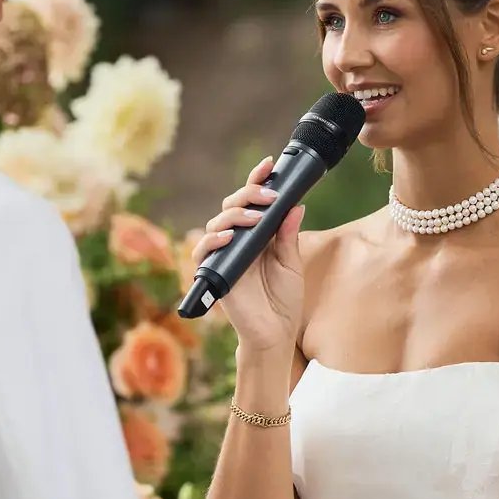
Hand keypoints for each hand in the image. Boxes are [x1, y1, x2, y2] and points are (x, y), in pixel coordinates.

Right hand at [191, 156, 305, 353]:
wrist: (275, 334)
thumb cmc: (283, 301)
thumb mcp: (291, 263)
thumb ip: (288, 236)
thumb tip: (295, 205)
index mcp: (257, 236)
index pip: (253, 202)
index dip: (257, 181)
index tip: (270, 164)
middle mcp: (238, 242)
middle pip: (232, 206)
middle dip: (249, 194)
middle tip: (269, 195)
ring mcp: (224, 256)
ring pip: (217, 223)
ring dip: (234, 215)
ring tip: (254, 218)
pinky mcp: (213, 273)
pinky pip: (203, 251)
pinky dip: (213, 241)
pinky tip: (228, 237)